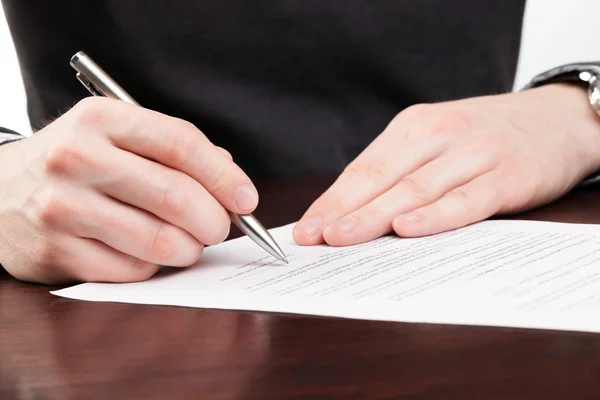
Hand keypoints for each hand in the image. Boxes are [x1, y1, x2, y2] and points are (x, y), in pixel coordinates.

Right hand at [0, 97, 257, 283]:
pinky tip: (145, 253)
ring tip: (187, 242)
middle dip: (215, 221)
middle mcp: (78, 159)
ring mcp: (64, 208)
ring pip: (161, 241)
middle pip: (177, 197)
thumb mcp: (115, 135)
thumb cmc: (75, 163)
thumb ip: (174, 149)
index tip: (246, 198)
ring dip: (189, 249)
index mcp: (101, 120)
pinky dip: (154, 266)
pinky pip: (134, 270)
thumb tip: (229, 179)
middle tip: (219, 227)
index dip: (224, 176)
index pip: (181, 143)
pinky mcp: (57, 252)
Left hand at [293, 84, 599, 245]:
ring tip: (344, 237)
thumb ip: (398, 171)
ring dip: (375, 215)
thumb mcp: (435, 140)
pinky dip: (434, 216)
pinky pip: (465, 200)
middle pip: (381, 178)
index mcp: (413, 126)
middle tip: (314, 238)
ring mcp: (473, 155)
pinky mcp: (506, 178)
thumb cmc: (481, 137)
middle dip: (342, 210)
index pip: (362, 169)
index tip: (304, 229)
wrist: (555, 120)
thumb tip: (348, 212)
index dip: (330, 200)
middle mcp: (439, 135)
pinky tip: (407, 229)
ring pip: (415, 189)